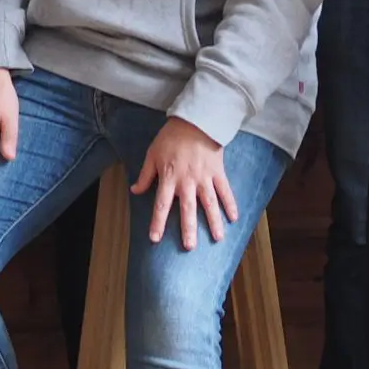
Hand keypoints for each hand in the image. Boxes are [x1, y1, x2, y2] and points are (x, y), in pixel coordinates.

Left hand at [131, 118, 237, 252]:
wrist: (196, 120)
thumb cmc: (171, 138)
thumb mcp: (152, 154)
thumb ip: (145, 175)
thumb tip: (135, 190)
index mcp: (169, 178)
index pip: (162, 204)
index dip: (158, 222)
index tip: (155, 239)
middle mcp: (187, 181)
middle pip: (188, 209)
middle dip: (188, 229)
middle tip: (190, 247)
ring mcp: (205, 178)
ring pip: (210, 204)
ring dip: (213, 222)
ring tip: (217, 239)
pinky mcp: (218, 172)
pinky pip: (225, 191)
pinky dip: (230, 204)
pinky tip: (234, 218)